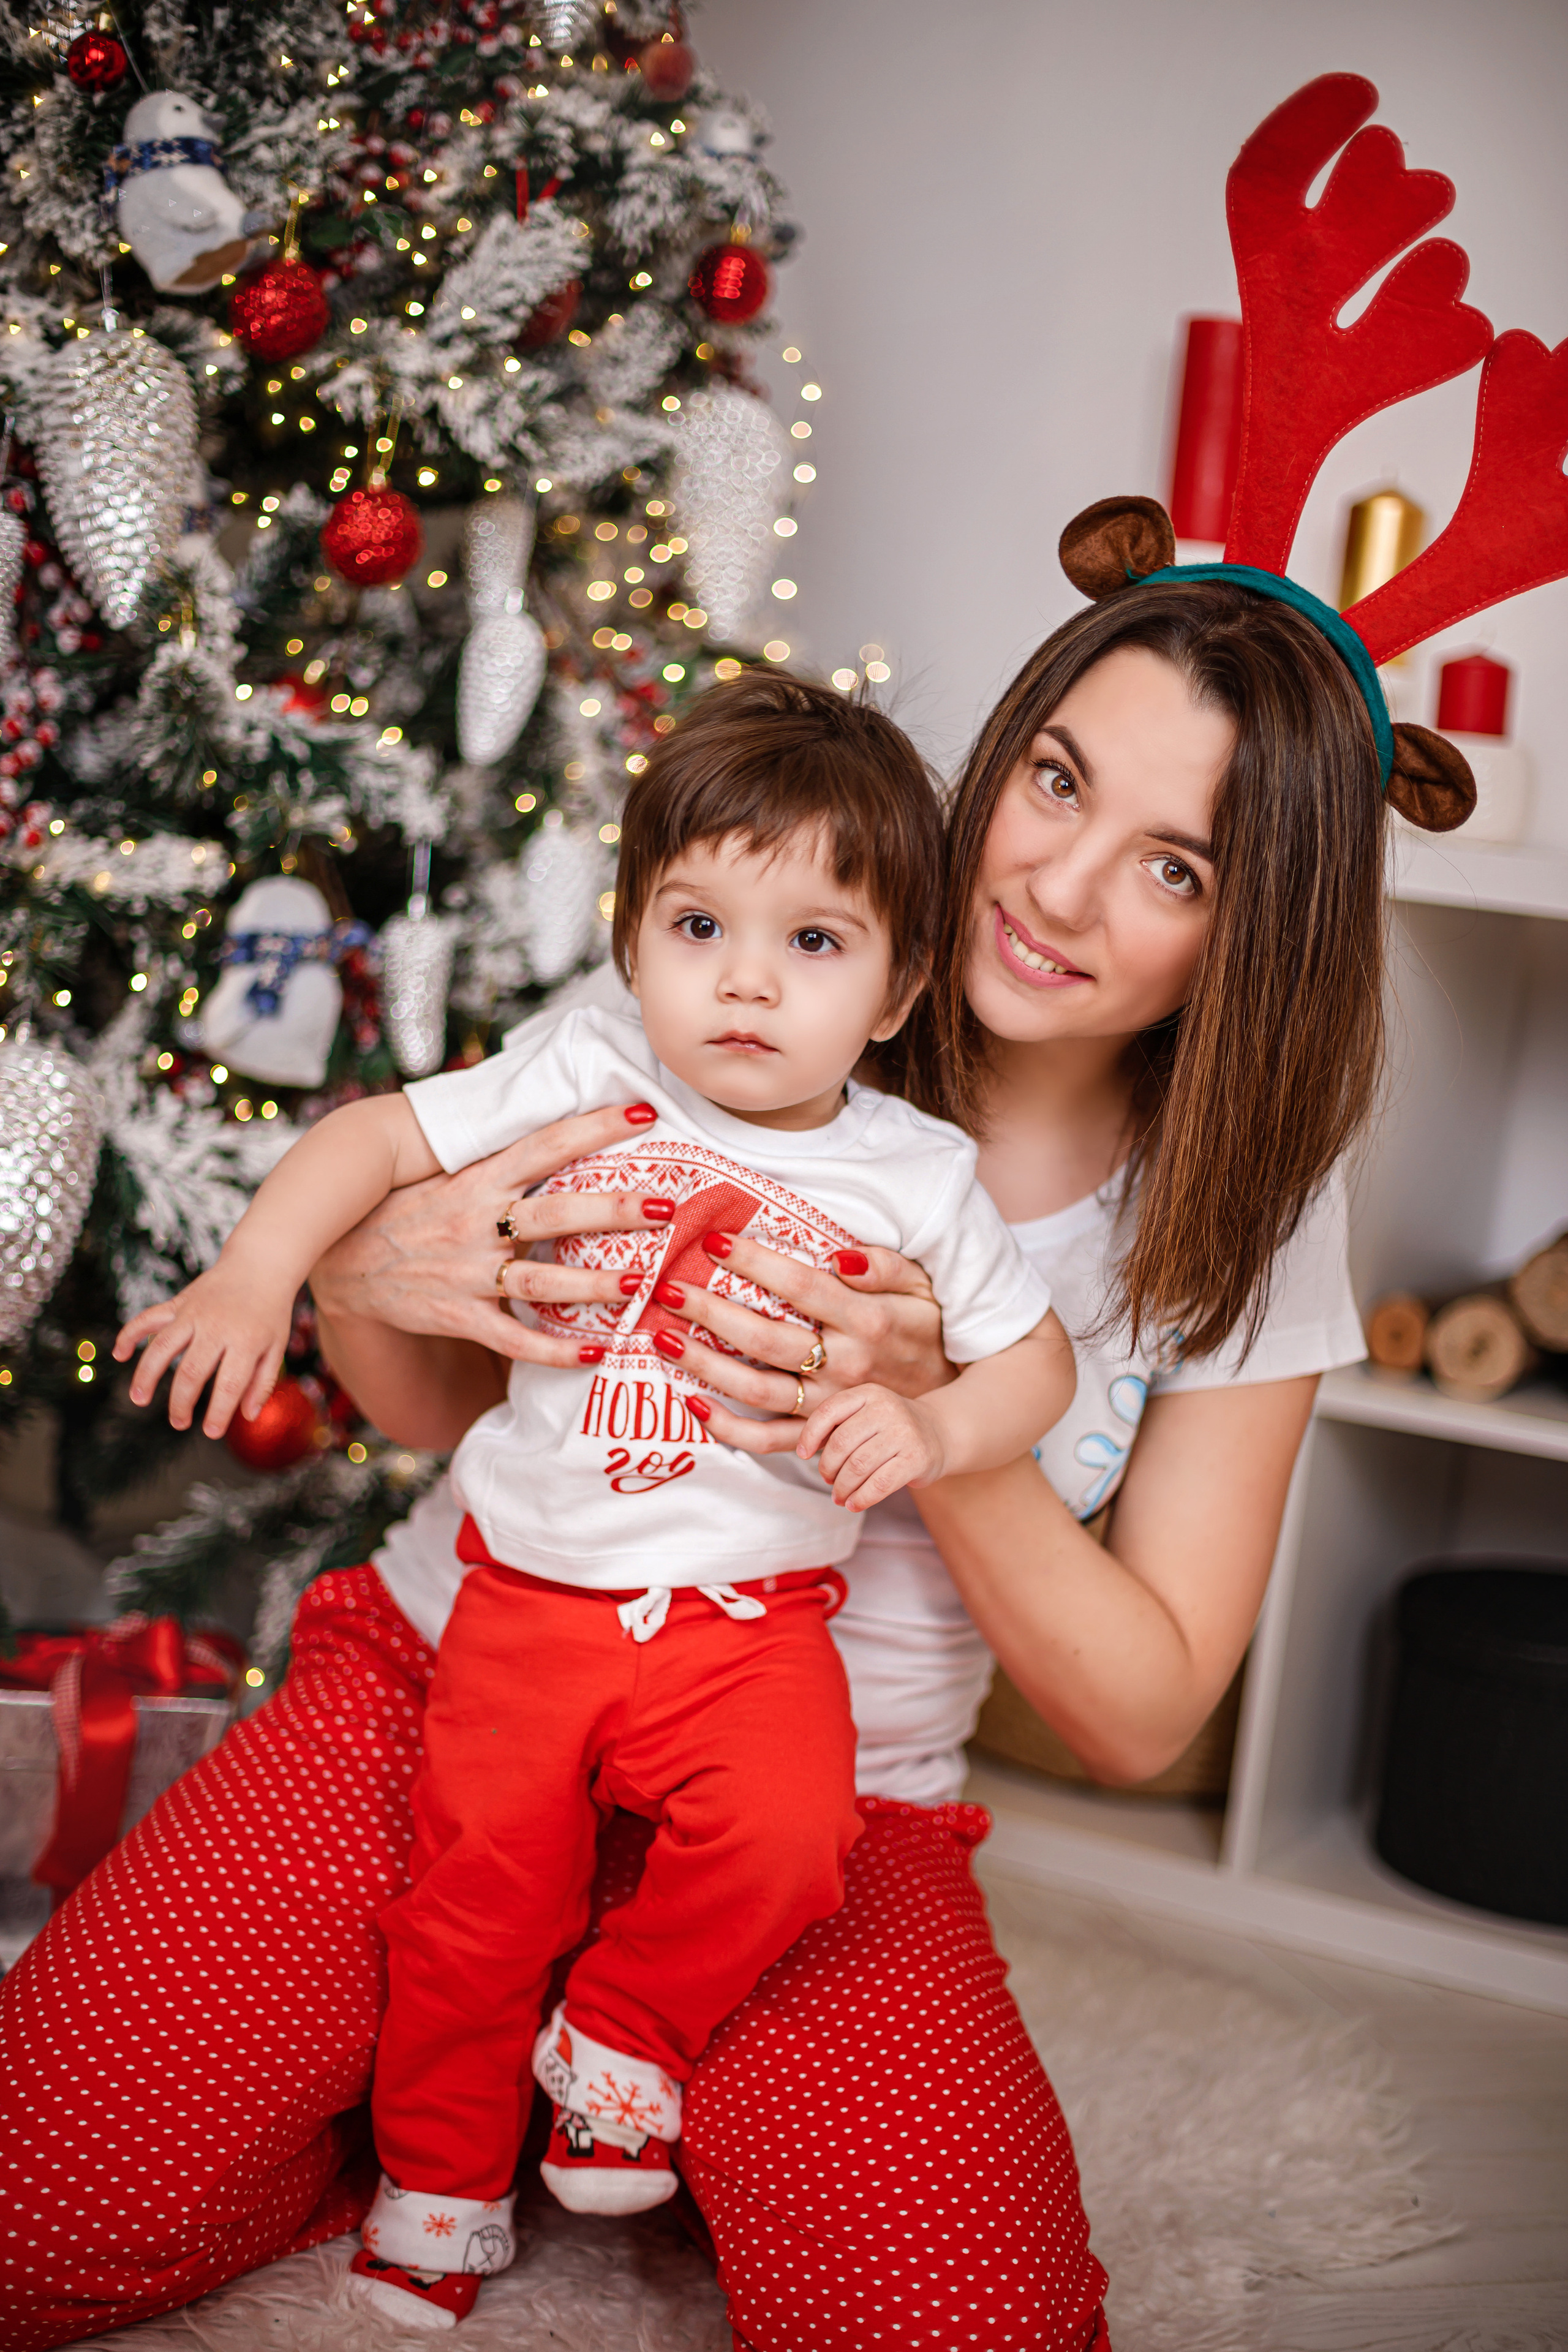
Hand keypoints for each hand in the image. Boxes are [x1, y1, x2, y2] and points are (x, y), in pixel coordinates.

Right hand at [115, 1259, 293, 1436]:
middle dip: (181, 1403)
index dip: (218, 1412)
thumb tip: (247, 1416)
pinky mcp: (179, 1302)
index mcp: (246, 1340)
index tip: (211, 1432)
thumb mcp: (276, 1347)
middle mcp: (216, 1327)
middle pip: (191, 1371)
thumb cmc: (270, 1312)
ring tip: (139, 1399)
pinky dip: (130, 1334)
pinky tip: (120, 1354)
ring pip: (162, 1347)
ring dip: (146, 1376)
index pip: (229, 1384)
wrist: (260, 1264)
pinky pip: (149, 1318)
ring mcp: (194, 1313)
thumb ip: (263, 1382)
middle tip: (179, 1423)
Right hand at [308, 1102, 679, 1372]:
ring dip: (594, 1283)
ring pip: (541, 1278)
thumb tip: (560, 1124)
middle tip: (667, 1207)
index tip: (644, 1114)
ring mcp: (466, 1272)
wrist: (341, 1263)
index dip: (594, 1127)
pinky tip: (594, 1351)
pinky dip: (553, 1349)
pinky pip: (512, 1338)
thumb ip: (498, 1158)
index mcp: (475, 1179)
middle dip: (613, 1211)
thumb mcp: (444, 1173)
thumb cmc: (405, 1211)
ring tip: (642, 1283)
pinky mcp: (457, 1316)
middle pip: (555, 1212)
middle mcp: (474, 1221)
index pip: (544, 1145)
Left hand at [646, 1233, 951, 1457]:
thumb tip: (838, 1255)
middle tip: (668, 1287)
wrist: (951, 1401)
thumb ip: (884, 1266)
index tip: (713, 1240)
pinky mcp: (820, 1434)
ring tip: (662, 1338)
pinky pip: (769, 1440)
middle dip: (713, 1312)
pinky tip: (692, 1403)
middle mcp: (845, 1365)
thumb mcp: (922, 1287)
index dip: (755, 1262)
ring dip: (706, 1365)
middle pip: (767, 1338)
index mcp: (868, 1321)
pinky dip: (729, 1428)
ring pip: (758, 1389)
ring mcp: (829, 1406)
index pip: (801, 1285)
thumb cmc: (925, 1330)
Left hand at [793, 1385, 946, 1511]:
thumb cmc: (891, 1428)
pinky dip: (861, 1498)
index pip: (829, 1411)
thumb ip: (840, 1424)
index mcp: (869, 1393)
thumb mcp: (867, 1413)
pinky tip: (853, 1504)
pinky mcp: (916, 1458)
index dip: (810, 1435)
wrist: (940, 1432)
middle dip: (828, 1468)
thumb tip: (806, 1450)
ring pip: (858, 1467)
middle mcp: (886, 1409)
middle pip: (841, 1443)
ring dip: (842, 1487)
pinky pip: (880, 1484)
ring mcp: (904, 1433)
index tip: (803, 1455)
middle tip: (828, 1480)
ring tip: (839, 1495)